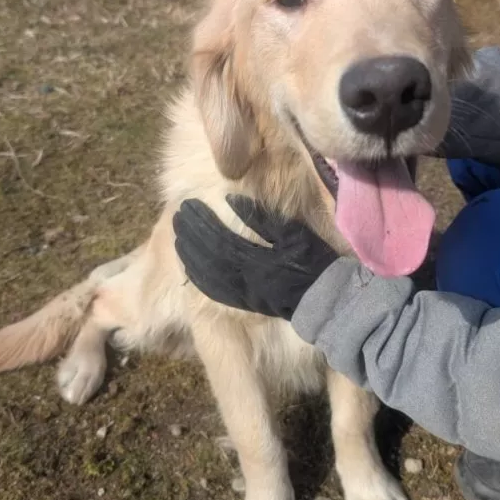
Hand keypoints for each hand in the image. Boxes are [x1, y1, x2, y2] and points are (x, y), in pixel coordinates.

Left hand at [172, 195, 338, 319]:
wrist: (322, 297)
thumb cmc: (310, 261)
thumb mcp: (292, 233)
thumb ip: (262, 219)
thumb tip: (233, 199)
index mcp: (252, 257)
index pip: (215, 237)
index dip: (199, 222)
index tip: (187, 206)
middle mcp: (241, 276)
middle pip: (206, 254)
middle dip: (189, 235)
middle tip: (178, 217)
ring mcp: (241, 292)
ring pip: (205, 273)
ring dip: (189, 255)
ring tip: (178, 238)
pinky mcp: (244, 301)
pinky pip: (214, 291)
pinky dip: (198, 278)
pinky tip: (190, 269)